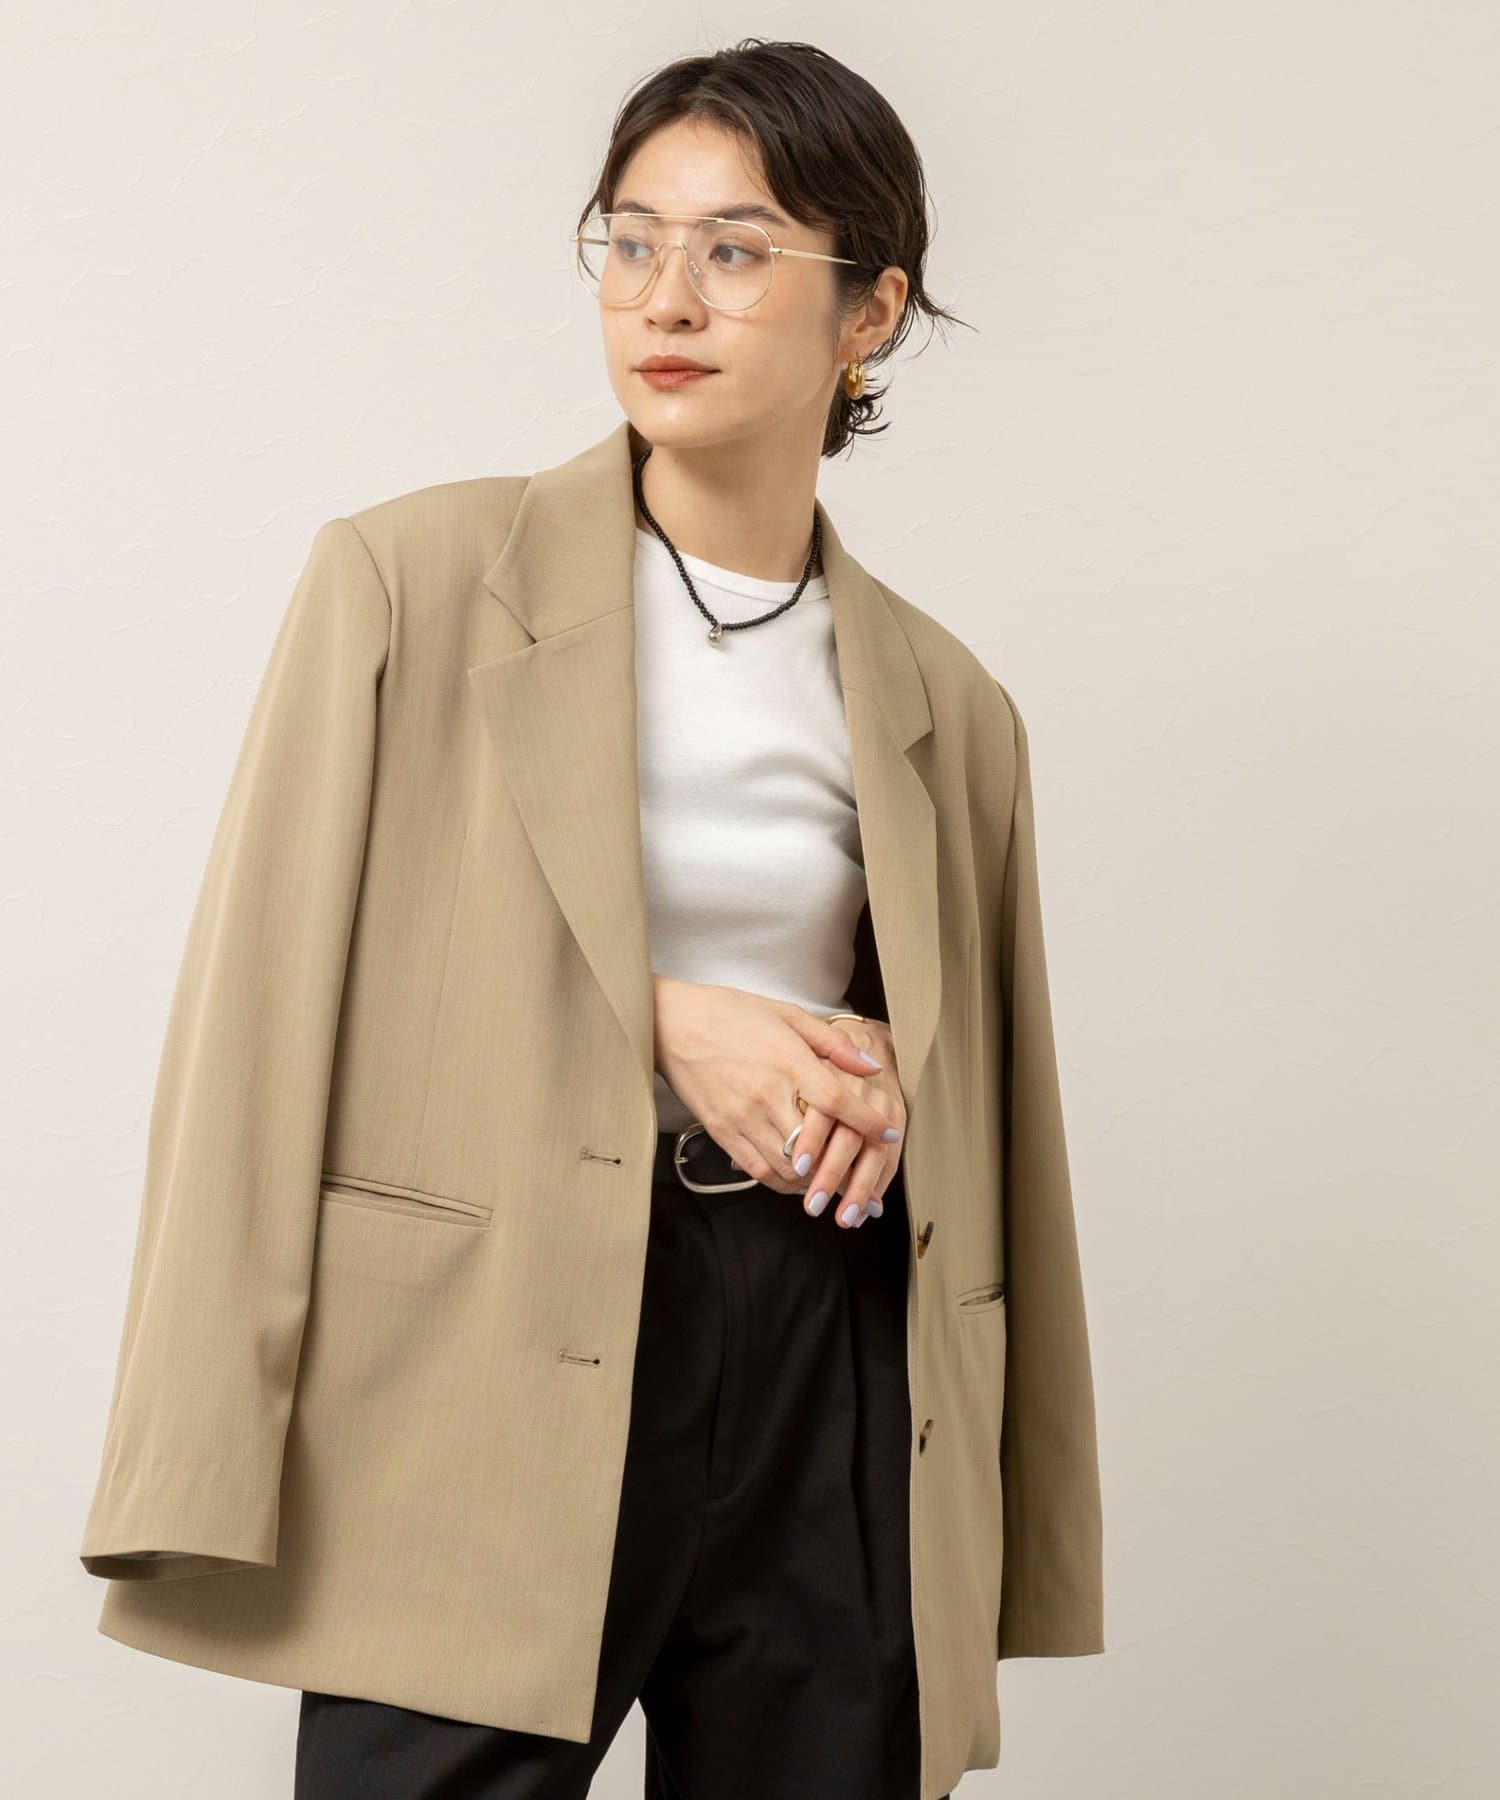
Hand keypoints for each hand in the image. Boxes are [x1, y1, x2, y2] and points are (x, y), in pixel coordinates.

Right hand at [652, 976, 901, 1212]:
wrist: (672, 1022)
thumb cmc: (732, 1013)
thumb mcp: (788, 1015)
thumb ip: (833, 1044)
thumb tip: (871, 1068)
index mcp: (788, 1061)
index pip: (840, 1102)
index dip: (870, 1123)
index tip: (890, 1133)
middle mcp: (767, 1094)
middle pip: (817, 1146)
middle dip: (846, 1166)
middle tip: (867, 1176)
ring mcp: (741, 1116)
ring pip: (788, 1168)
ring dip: (814, 1179)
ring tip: (832, 1180)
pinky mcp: (720, 1131)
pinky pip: (757, 1171)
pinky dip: (781, 1182)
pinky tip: (795, 1178)